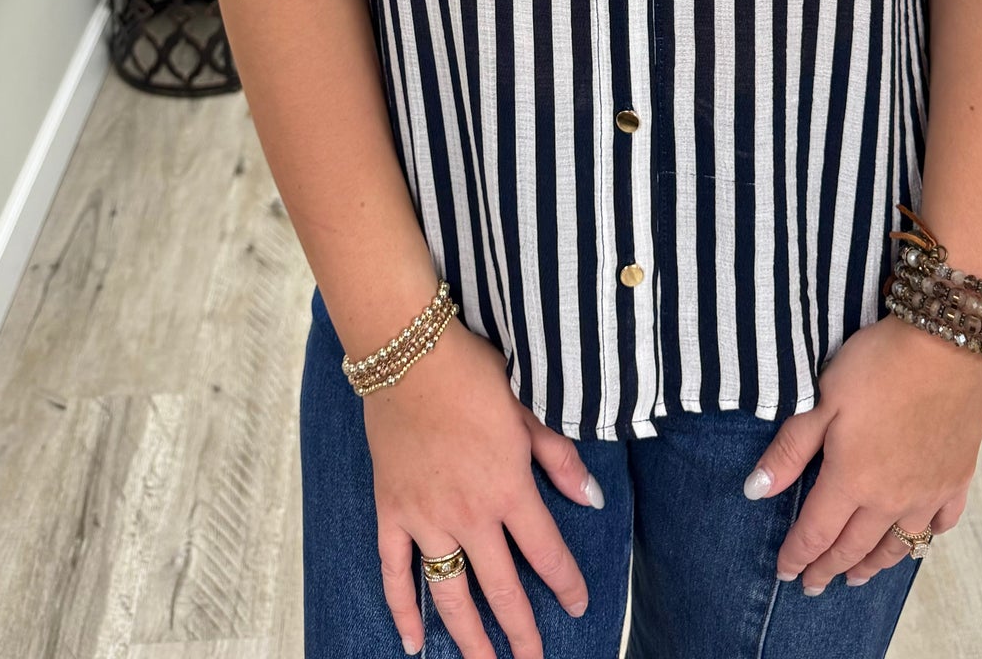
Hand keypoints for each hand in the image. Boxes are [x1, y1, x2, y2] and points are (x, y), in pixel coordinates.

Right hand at [364, 314, 603, 657]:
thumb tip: (590, 499)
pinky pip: (395, 571)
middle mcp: (470, 513)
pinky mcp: (391, 511)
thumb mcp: (527, 406)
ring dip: (470, 637)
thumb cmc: (472, 373)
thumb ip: (559, 458)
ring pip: (451, 593)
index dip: (566, 585)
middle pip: (502, 590)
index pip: (546, 553)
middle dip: (522, 634)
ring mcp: (426, 517)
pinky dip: (402, 608)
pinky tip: (414, 643)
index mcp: (508, 488)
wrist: (408, 351)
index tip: (578, 607)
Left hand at [744, 315, 981, 591]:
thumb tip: (755, 491)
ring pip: (897, 545)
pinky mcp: (957, 478)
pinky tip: (916, 536)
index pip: (816, 532)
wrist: (947, 346)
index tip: (785, 572)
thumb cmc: (878, 366)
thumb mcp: (822, 398)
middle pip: (854, 547)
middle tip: (814, 585)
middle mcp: (891, 499)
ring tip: (857, 577)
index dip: (797, 556)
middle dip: (829, 569)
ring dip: (873, 565)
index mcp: (852, 480)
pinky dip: (923, 537)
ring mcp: (928, 493)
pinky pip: (940, 523)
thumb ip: (790, 449)